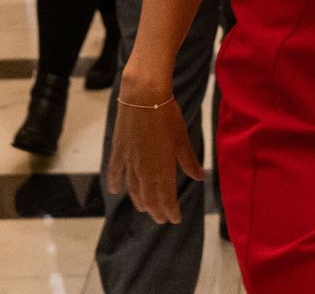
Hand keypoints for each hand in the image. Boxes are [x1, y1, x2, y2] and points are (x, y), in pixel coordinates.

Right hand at [106, 85, 202, 224]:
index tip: (175, 219)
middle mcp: (144, 170)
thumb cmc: (167, 115)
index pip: (166, 198)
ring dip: (140, 202)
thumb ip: (188, 160)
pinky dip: (115, 183)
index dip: (170, 211)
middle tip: (161, 219)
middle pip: (149, 198)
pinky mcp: (118, 151)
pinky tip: (115, 191)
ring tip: (145, 209)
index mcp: (163, 169)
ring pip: (133, 189)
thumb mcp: (181, 138)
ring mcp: (129, 162)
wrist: (143, 96)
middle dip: (157, 211)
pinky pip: (115, 172)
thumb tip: (199, 177)